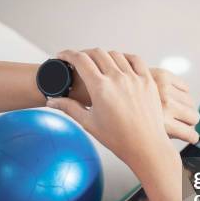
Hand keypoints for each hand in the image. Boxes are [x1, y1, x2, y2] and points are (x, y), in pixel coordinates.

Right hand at [69, 56, 199, 143]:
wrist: (146, 147)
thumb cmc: (118, 139)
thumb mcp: (88, 123)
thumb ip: (69, 107)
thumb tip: (52, 101)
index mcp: (100, 88)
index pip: (80, 60)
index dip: (68, 54)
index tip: (63, 56)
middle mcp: (118, 79)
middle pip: (97, 53)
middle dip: (84, 54)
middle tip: (79, 61)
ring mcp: (134, 78)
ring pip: (115, 54)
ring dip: (103, 56)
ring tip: (98, 64)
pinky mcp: (148, 81)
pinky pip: (135, 59)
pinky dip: (125, 57)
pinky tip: (120, 62)